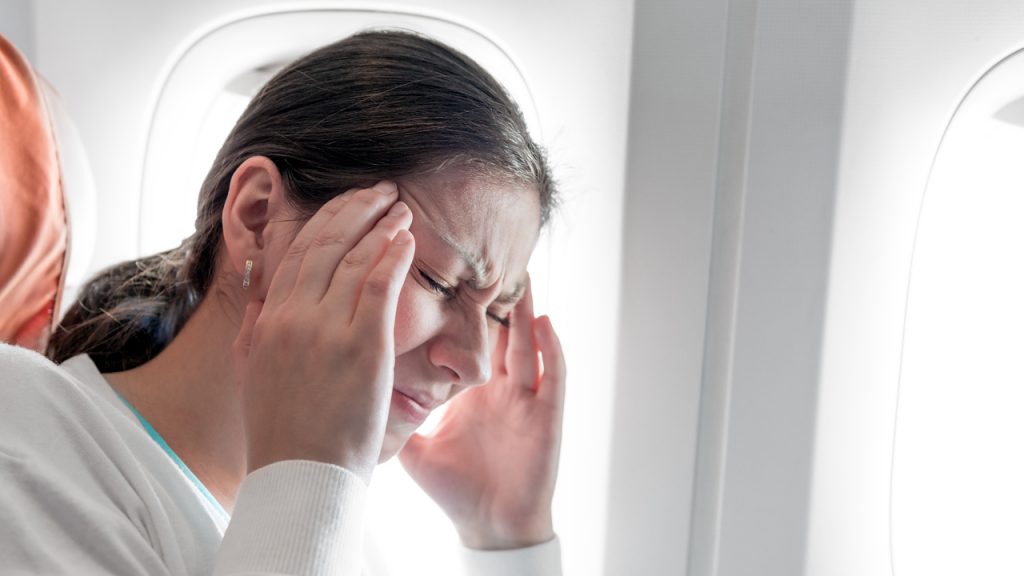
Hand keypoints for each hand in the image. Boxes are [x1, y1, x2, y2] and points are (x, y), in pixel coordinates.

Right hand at [232, 182, 414, 483]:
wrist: (302, 475)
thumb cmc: (282, 430)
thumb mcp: (251, 370)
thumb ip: (255, 325)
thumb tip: (261, 289)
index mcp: (267, 320)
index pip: (296, 253)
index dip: (324, 221)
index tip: (346, 204)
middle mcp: (292, 317)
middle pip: (325, 244)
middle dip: (355, 209)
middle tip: (380, 191)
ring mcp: (326, 330)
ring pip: (354, 259)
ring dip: (380, 226)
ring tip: (400, 208)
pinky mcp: (362, 347)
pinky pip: (378, 286)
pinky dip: (392, 256)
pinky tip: (406, 240)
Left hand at [399, 278, 565, 548]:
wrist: (490, 526)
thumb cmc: (456, 490)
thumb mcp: (416, 447)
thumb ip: (393, 417)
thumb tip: (355, 394)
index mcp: (471, 392)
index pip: (464, 340)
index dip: (456, 310)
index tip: (442, 280)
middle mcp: (501, 389)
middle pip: (498, 333)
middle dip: (493, 298)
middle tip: (483, 258)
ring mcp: (527, 400)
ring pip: (527, 345)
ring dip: (527, 312)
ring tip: (520, 276)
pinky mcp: (547, 417)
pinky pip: (554, 377)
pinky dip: (552, 350)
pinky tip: (544, 324)